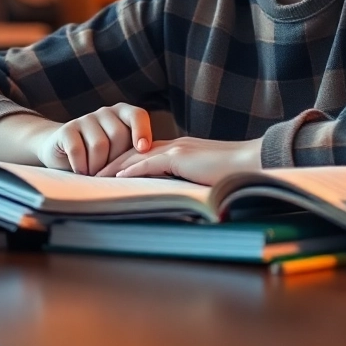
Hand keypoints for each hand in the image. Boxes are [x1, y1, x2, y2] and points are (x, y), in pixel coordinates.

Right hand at [33, 104, 153, 175]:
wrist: (62, 150)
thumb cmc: (101, 155)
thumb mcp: (120, 150)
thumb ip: (136, 151)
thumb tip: (156, 165)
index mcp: (122, 113)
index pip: (137, 115)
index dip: (142, 131)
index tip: (143, 149)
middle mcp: (105, 112)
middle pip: (118, 135)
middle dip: (116, 160)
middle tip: (110, 173)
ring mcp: (84, 119)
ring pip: (100, 145)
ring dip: (98, 167)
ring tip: (95, 174)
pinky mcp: (66, 130)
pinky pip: (78, 150)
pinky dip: (82, 166)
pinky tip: (81, 171)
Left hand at [96, 137, 262, 185]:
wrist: (255, 161)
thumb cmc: (235, 174)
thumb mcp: (205, 178)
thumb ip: (189, 182)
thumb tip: (179, 199)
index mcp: (180, 150)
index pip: (143, 155)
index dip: (123, 163)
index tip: (106, 174)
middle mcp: (175, 146)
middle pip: (133, 153)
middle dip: (110, 163)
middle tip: (90, 173)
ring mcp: (177, 149)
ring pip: (136, 156)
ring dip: (114, 167)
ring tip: (95, 177)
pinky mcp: (181, 157)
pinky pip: (150, 163)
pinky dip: (131, 170)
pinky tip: (116, 177)